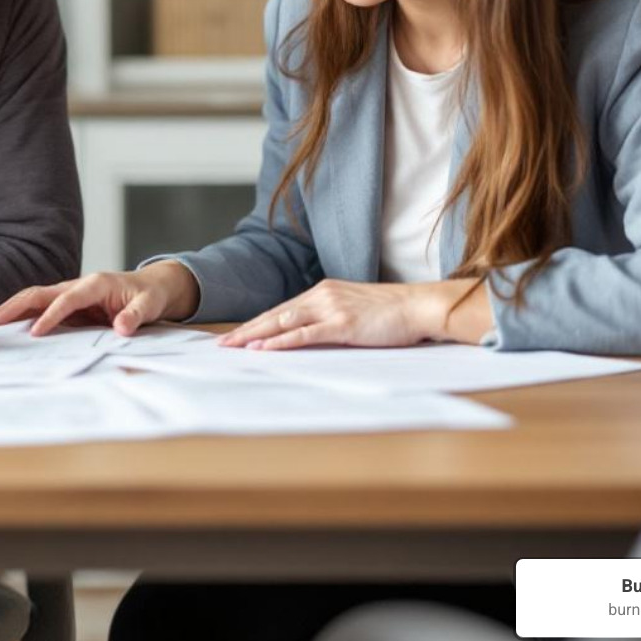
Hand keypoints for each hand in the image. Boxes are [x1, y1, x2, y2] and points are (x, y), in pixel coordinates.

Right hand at [0, 261, 199, 336]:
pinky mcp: (64, 304)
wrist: (150, 286)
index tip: (35, 333)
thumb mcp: (150, 305)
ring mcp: (66, 293)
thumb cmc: (149, 295)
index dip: (51, 315)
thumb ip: (135, 315)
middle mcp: (75, 285)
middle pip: (36, 294)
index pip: (67, 299)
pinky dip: (15, 317)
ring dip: (5, 312)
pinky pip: (35, 309)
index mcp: (95, 284)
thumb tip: (121, 328)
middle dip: (10, 309)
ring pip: (30, 300)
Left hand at [217, 279, 438, 349]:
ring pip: (283, 322)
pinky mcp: (341, 324)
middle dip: (246, 330)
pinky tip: (263, 349)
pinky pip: (304, 334)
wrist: (418, 306)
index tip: (236, 336)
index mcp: (322, 291)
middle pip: (274, 314)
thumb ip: (331, 316)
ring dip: (255, 336)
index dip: (256, 323)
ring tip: (234, 348)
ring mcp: (330, 308)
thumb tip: (311, 334)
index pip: (281, 309)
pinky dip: (280, 342)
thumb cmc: (391, 312)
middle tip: (222, 344)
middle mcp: (321, 296)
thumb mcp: (353, 308)